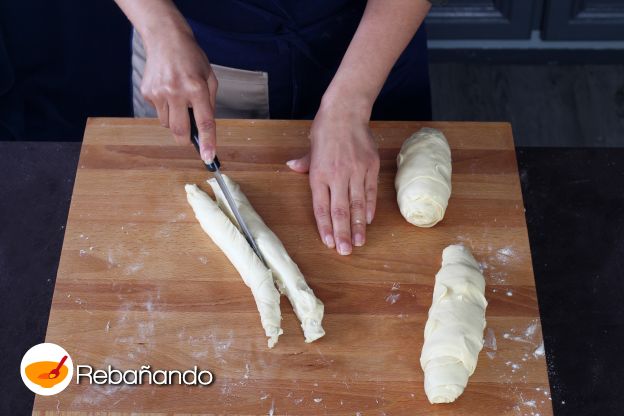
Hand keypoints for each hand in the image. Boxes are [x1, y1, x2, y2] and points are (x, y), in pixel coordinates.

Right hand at [140, 29, 217, 160]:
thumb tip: (205, 128)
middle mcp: (176, 91)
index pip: (204, 122)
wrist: (165, 38)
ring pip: (167, 124)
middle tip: (190, 137)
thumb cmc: (191, 58)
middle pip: (179, 130)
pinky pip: (158, 112)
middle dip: (186, 139)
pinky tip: (167, 90)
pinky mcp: (147, 92)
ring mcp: (159, 92)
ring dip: (175, 119)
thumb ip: (209, 103)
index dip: (207, 142)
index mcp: (196, 88)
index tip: (209, 158)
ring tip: (179, 99)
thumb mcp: (210, 78)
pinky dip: (165, 108)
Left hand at [287, 99, 379, 254]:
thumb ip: (304, 163)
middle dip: (343, 233)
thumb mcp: (311, 147)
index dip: (325, 227)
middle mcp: (337, 175)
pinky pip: (370, 192)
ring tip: (359, 242)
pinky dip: (370, 208)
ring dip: (358, 226)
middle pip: (340, 211)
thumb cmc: (326, 129)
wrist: (347, 111)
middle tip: (346, 251)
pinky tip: (369, 221)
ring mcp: (356, 171)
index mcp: (319, 174)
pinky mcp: (371, 166)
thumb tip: (291, 167)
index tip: (329, 243)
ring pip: (358, 205)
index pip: (321, 207)